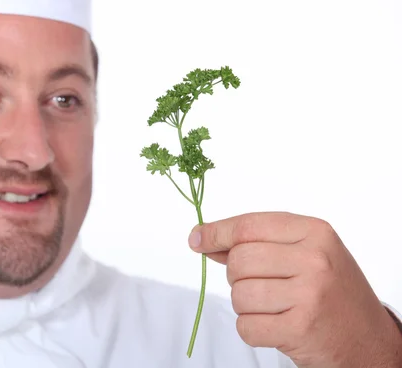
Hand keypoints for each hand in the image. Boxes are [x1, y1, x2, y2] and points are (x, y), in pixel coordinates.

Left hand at [188, 212, 401, 367]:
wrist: (370, 340)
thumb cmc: (332, 292)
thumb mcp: (306, 254)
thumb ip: (257, 243)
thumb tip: (203, 239)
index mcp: (315, 232)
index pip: (248, 226)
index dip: (216, 232)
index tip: (197, 239)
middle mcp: (314, 259)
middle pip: (238, 260)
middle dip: (237, 276)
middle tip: (262, 286)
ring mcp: (309, 294)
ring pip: (239, 295)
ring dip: (247, 306)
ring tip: (275, 308)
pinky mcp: (300, 328)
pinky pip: (246, 326)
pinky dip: (252, 329)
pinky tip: (276, 326)